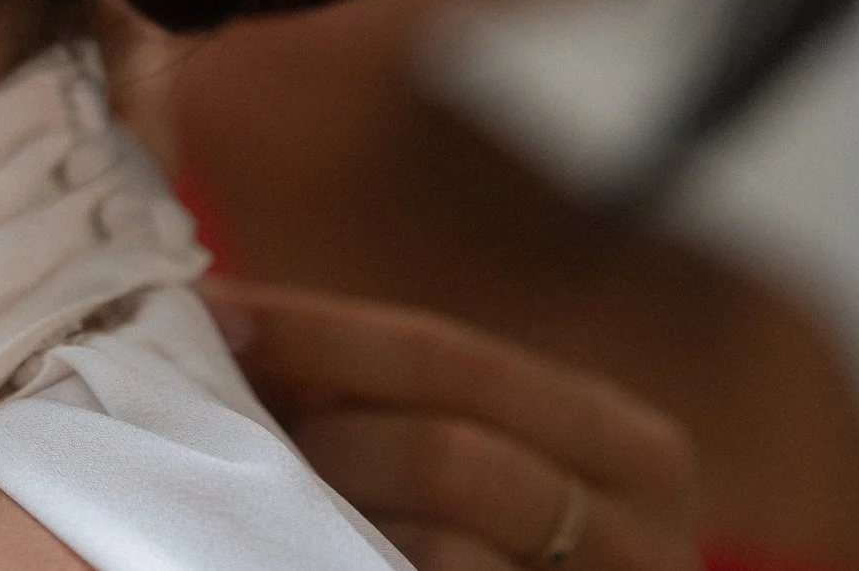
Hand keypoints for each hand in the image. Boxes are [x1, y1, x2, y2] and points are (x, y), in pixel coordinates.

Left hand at [203, 281, 698, 570]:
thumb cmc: (512, 551)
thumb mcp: (487, 457)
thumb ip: (388, 395)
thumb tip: (226, 314)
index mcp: (626, 445)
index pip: (447, 356)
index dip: (318, 332)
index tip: (215, 312)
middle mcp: (643, 532)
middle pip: (441, 452)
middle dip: (319, 439)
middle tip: (222, 429)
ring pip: (434, 543)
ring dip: (325, 517)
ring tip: (256, 498)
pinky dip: (348, 566)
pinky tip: (296, 548)